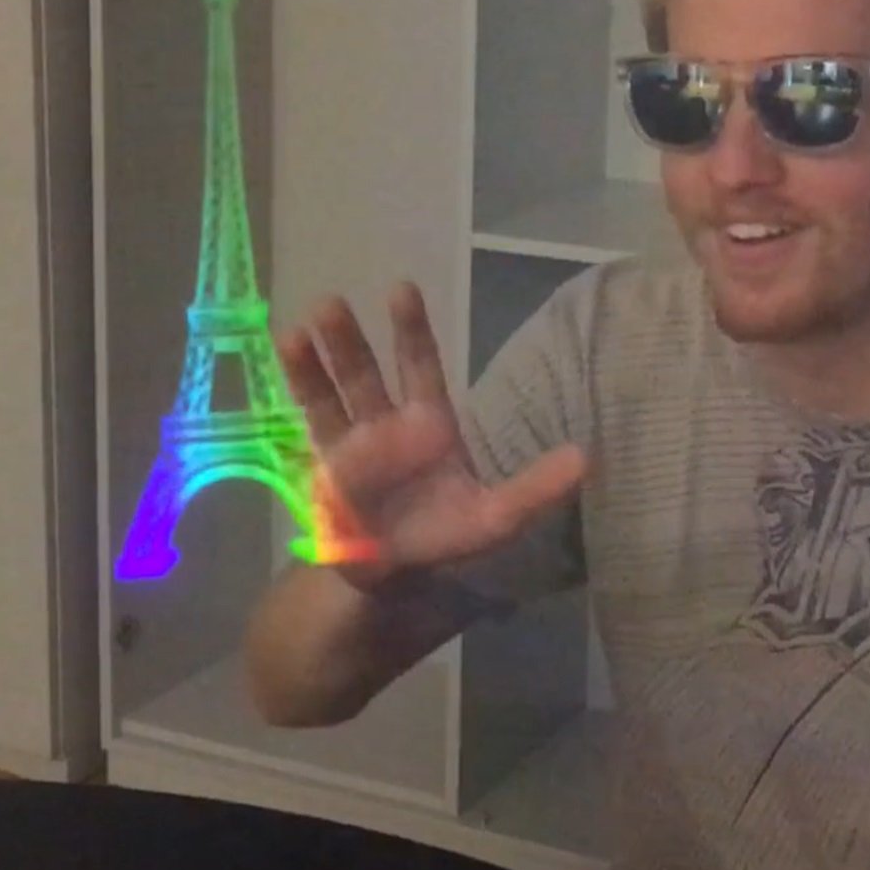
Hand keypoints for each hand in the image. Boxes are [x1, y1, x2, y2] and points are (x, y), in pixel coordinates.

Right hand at [278, 281, 586, 592]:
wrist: (393, 580)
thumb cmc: (443, 541)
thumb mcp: (495, 519)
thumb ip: (534, 489)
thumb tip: (584, 458)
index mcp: (428, 424)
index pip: (420, 368)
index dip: (410, 331)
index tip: (399, 289)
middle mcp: (386, 425)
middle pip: (368, 373)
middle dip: (352, 339)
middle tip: (332, 301)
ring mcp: (352, 442)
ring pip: (334, 391)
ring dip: (318, 359)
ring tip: (302, 326)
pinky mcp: (324, 465)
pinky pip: (311, 423)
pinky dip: (300, 390)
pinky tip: (285, 358)